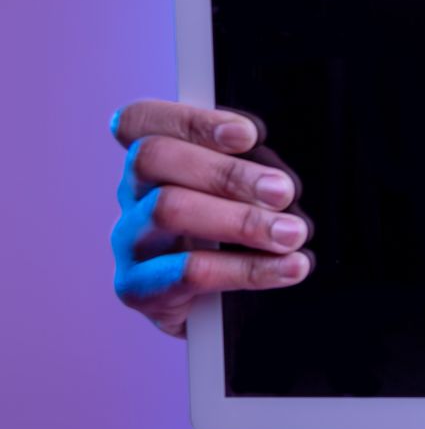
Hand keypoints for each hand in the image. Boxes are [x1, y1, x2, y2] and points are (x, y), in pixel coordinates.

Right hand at [110, 100, 312, 337]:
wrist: (218, 309)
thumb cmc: (238, 234)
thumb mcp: (243, 192)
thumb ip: (250, 167)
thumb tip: (282, 169)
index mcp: (153, 160)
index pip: (140, 120)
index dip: (190, 120)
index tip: (248, 134)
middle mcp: (131, 194)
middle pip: (154, 158)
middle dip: (226, 172)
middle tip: (283, 191)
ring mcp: (129, 242)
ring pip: (167, 210)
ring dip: (242, 220)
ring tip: (292, 233)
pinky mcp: (137, 289)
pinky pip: (188, 272)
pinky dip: (247, 269)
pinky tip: (289, 268)